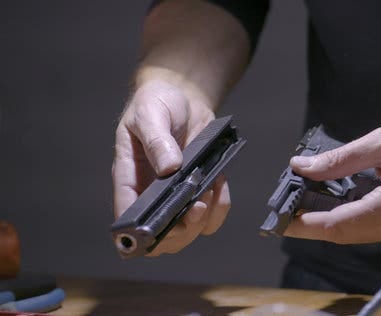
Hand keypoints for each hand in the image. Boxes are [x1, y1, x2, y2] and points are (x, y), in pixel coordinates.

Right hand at [112, 80, 229, 255]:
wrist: (183, 96)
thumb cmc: (158, 102)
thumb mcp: (150, 113)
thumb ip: (157, 139)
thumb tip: (168, 168)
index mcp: (129, 176)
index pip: (126, 214)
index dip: (137, 231)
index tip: (155, 227)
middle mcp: (150, 193)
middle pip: (160, 237)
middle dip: (180, 230)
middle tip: (197, 205)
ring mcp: (175, 196)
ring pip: (187, 232)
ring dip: (203, 219)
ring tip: (210, 188)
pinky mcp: (198, 192)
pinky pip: (211, 217)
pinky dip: (220, 207)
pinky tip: (219, 183)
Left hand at [285, 117, 380, 251]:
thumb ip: (339, 160)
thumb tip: (303, 167)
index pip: (337, 226)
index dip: (304, 225)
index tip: (282, 220)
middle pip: (346, 234)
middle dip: (316, 221)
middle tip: (295, 204)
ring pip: (361, 234)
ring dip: (338, 218)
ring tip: (321, 196)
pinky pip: (378, 231)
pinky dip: (360, 217)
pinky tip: (352, 198)